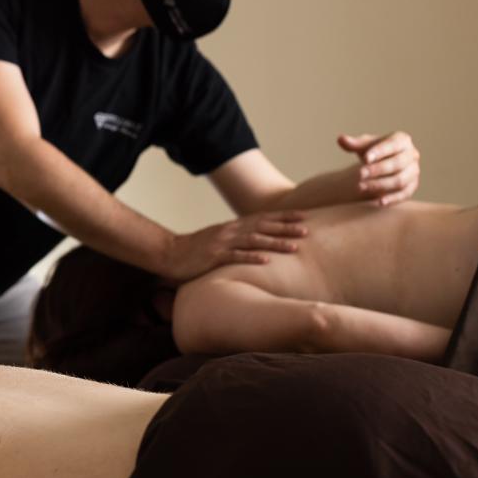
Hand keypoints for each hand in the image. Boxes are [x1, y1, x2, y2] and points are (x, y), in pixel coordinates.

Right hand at [164, 212, 307, 282]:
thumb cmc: (197, 250)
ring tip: (295, 247)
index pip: (263, 218)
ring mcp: (222, 243)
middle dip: (286, 227)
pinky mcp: (214, 256)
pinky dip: (253, 257)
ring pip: (254, 240)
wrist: (170, 253)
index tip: (304, 216)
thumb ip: (237, 239)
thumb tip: (258, 242)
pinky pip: (236, 256)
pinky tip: (267, 260)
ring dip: (276, 242)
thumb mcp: (219, 240)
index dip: (284, 217)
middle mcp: (230, 231)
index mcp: (233, 226)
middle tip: (307, 229)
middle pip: (263, 226)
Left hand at [338, 131, 419, 205]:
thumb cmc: (372, 153)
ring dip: (380, 184)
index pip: (392, 145)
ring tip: (361, 186)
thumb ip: (353, 143)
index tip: (365, 158)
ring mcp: (413, 172)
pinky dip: (392, 199)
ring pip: (400, 180)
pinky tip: (378, 202)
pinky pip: (404, 194)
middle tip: (360, 174)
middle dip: (378, 170)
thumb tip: (340, 139)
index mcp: (402, 140)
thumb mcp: (363, 147)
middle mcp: (412, 155)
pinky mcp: (412, 187)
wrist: (381, 166)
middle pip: (397, 164)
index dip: (379, 151)